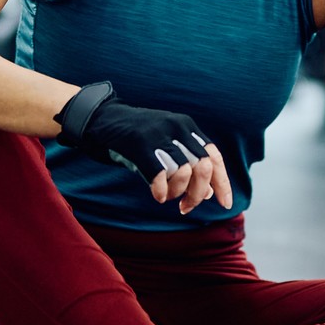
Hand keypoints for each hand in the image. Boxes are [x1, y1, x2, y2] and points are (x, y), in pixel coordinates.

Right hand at [56, 84, 234, 214]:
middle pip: (202, 166)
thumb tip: (210, 193)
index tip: (224, 204)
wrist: (99, 117)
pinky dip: (160, 191)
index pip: (214, 156)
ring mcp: (157, 133)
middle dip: (198, 193)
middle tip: (185, 207)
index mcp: (186, 126)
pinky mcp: (138, 143)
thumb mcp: (165, 146)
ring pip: (183, 172)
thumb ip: (187, 164)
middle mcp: (176, 127)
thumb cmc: (133, 138)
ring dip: (177, 193)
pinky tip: (156, 196)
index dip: (222, 182)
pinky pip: (158, 174)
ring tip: (166, 197)